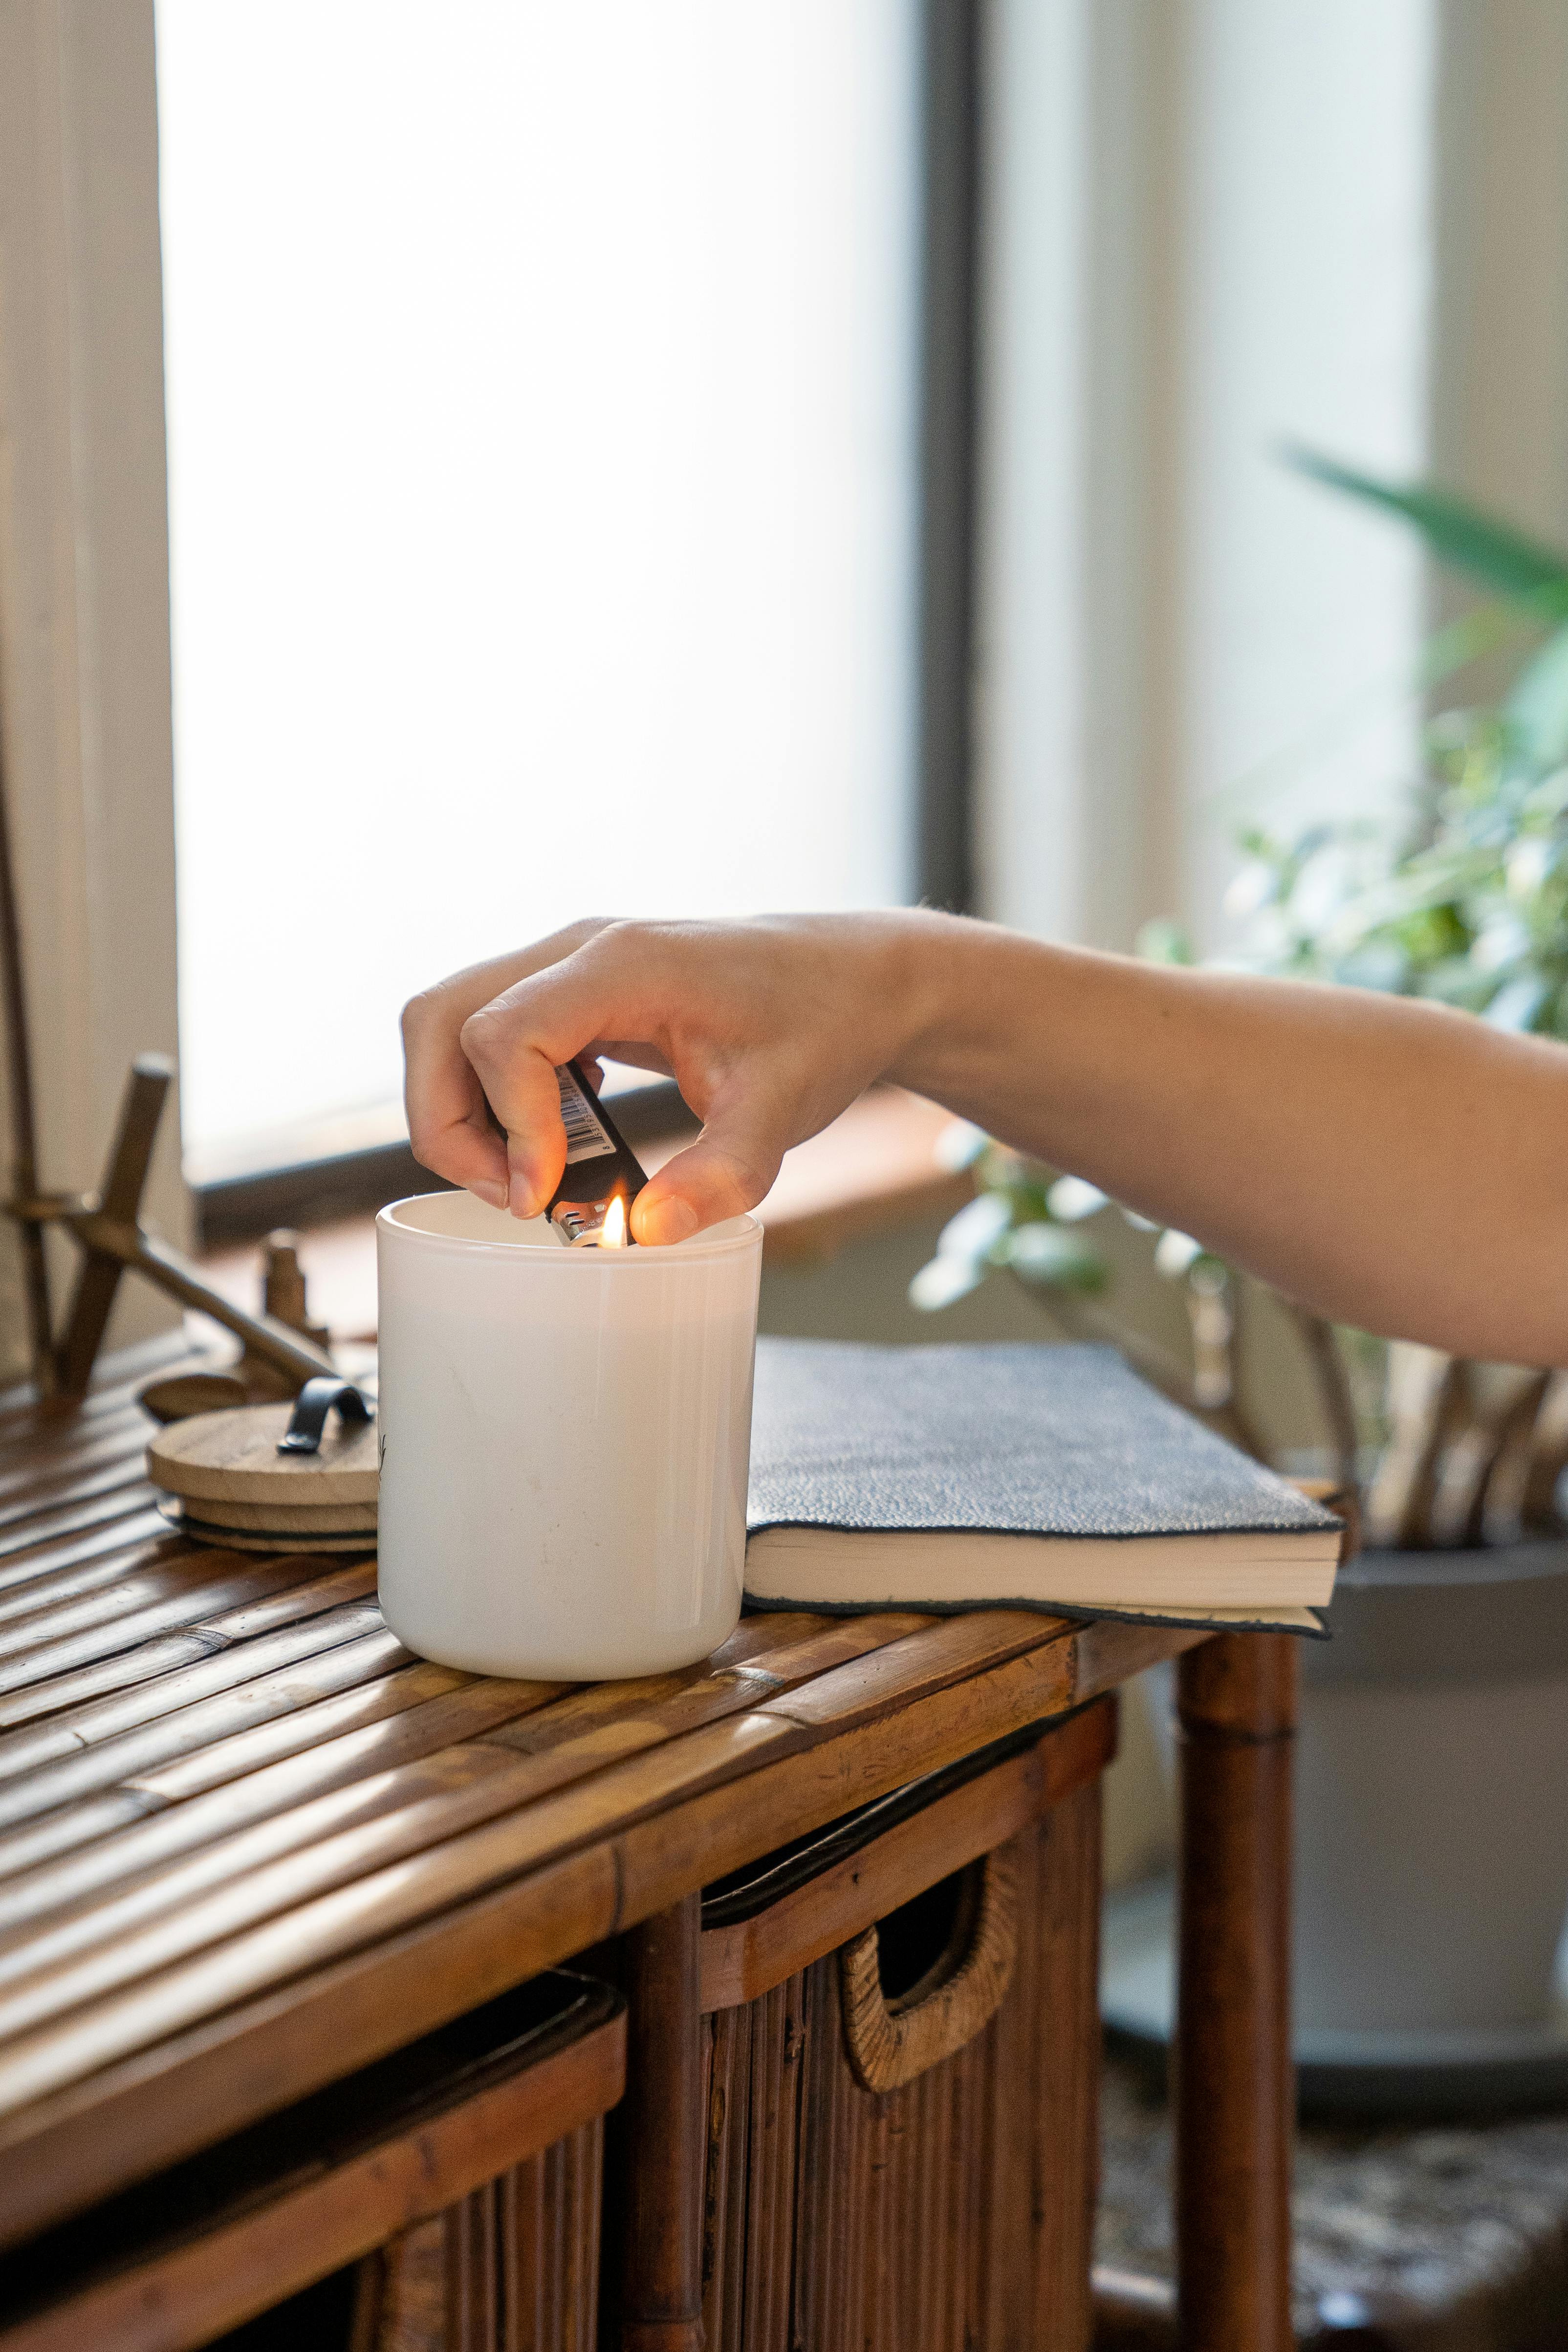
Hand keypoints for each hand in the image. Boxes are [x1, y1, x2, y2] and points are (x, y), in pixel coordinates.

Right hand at [401, 912, 947, 1244]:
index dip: (510, 1124)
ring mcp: (567, 965)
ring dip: (460, 1111)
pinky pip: (487, 1036)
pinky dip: (490, 1097)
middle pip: (440, 1017)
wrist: (854, 981)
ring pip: (448, 1025)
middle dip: (448, 1120)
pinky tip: (554, 1141)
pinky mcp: (572, 993)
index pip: (504, 1033)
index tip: (550, 1192)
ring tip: (527, 1179)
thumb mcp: (784, 1111)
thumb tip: (646, 1232)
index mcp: (622, 963)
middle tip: (511, 1193)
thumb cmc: (821, 1027)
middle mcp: (576, 951)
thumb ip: (722, 1175)